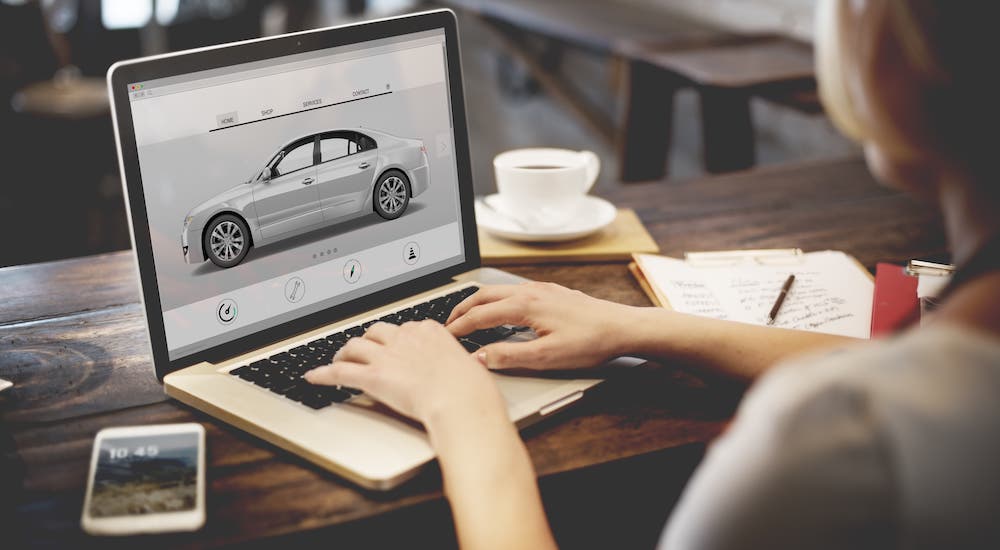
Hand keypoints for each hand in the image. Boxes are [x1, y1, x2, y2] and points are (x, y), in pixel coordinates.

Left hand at [303, 320, 506, 428]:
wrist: (461, 400)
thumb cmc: (471, 389)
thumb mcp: (470, 367)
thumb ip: (458, 364)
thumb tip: (466, 370)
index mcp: (429, 331)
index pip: (404, 328)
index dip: (395, 338)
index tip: (393, 345)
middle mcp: (405, 337)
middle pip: (376, 331)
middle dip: (368, 340)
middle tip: (364, 351)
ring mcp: (387, 355)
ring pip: (355, 346)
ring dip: (344, 353)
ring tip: (339, 360)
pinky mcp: (373, 376)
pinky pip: (340, 372)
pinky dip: (323, 374)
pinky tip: (313, 377)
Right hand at [446, 282, 638, 369]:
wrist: (622, 327)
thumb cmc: (590, 342)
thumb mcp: (546, 357)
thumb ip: (509, 356)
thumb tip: (479, 357)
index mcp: (525, 305)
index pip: (480, 315)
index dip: (459, 328)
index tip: (445, 337)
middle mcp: (530, 291)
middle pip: (483, 296)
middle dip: (461, 309)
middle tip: (447, 324)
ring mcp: (541, 289)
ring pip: (498, 291)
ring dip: (478, 303)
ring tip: (466, 317)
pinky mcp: (550, 292)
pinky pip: (512, 291)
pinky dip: (495, 300)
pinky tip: (499, 312)